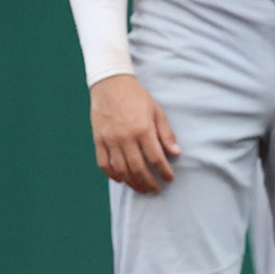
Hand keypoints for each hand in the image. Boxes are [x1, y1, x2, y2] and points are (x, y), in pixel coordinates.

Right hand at [90, 74, 179, 193]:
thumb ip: (166, 133)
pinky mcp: (98, 139)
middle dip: (149, 182)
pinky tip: (120, 179)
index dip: (164, 172)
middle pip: (138, 168)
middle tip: (156, 189)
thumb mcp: (157, 112)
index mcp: (143, 130)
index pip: (156, 159)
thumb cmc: (137, 97)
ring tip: (141, 188)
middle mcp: (125, 137)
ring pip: (121, 169)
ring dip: (132, 182)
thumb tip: (176, 153)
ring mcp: (110, 139)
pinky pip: (103, 163)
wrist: (110, 84)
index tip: (169, 179)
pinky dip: (111, 174)